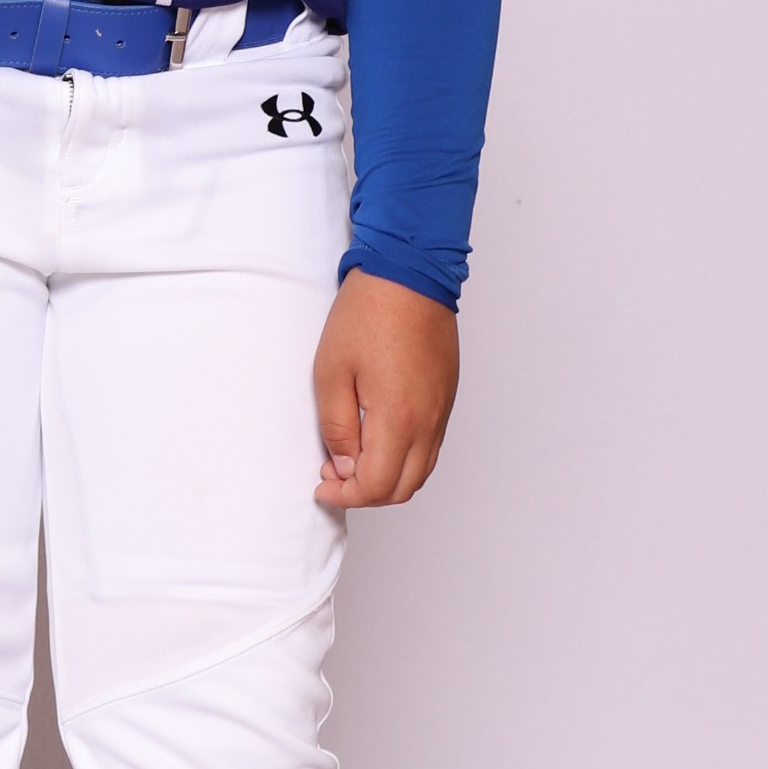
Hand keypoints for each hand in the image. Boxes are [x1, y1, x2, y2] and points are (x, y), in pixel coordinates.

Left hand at [313, 273, 459, 508]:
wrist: (409, 273)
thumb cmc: (367, 314)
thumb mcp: (331, 372)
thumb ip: (337, 427)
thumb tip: (344, 464)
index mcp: (399, 418)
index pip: (377, 485)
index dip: (346, 495)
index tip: (322, 486)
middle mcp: (428, 421)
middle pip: (404, 487)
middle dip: (366, 494)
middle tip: (334, 476)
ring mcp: (442, 410)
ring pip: (422, 470)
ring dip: (388, 478)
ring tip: (352, 458)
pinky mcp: (445, 397)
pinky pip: (430, 446)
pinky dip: (405, 458)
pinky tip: (377, 439)